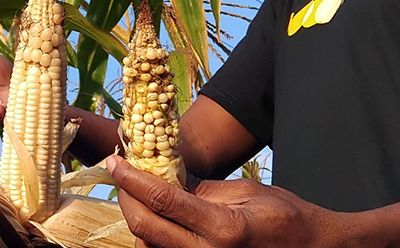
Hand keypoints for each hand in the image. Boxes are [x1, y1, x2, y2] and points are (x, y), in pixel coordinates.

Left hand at [105, 155, 346, 247]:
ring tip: (135, 194)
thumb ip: (201, 190)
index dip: (132, 179)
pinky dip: (154, 238)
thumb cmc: (285, 217)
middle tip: (121, 176)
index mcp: (223, 229)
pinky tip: (155, 219)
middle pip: (147, 230)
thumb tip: (163, 177)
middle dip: (127, 200)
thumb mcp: (245, 192)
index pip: (163, 201)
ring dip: (137, 221)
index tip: (114, 161)